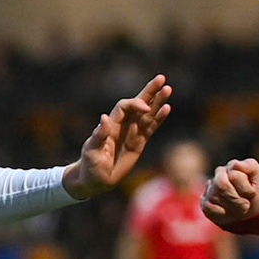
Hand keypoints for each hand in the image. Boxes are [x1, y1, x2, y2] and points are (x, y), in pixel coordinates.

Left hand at [62, 75, 172, 199]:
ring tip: (168, 89)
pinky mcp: (139, 142)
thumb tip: (104, 118)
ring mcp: (132, 132)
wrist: (96, 179)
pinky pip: (151, 127)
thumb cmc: (90, 165)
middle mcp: (123, 124)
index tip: (145, 109)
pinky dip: (159, 118)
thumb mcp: (91, 152)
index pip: (125, 107)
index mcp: (111, 124)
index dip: (136, 104)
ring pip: (147, 113)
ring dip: (157, 102)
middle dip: (149, 91)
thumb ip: (98, 136)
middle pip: (137, 103)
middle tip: (162, 78)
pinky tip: (167, 108)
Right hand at [201, 158, 258, 225]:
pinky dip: (222, 214)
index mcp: (233, 166)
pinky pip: (208, 208)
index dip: (246, 190)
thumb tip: (235, 164)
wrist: (254, 215)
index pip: (234, 176)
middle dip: (235, 199)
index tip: (252, 194)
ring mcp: (211, 188)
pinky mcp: (205, 202)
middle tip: (246, 206)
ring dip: (231, 208)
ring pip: (215, 197)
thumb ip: (251, 167)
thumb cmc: (258, 196)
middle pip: (221, 184)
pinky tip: (229, 214)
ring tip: (240, 210)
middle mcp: (220, 174)